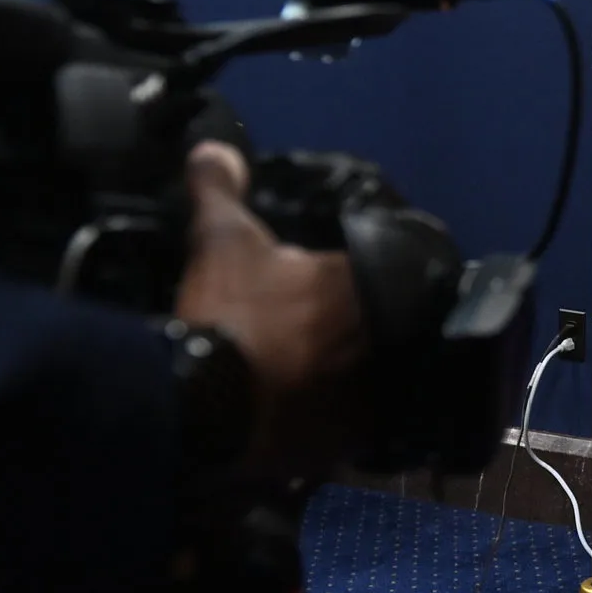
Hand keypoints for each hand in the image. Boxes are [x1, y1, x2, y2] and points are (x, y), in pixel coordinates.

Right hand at [173, 140, 364, 481]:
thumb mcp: (222, 242)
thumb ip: (222, 192)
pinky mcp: (351, 445)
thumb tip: (213, 148)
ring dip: (357, 377)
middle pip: (386, 331)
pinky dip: (341, 423)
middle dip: (361, 329)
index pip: (386, 277)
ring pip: (378, 381)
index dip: (355, 282)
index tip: (327, 289)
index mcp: (364, 287)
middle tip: (317, 333)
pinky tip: (312, 417)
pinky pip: (358, 430)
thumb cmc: (229, 316)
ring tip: (317, 377)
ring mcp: (372, 397)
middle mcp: (384, 341)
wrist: (205, 408)